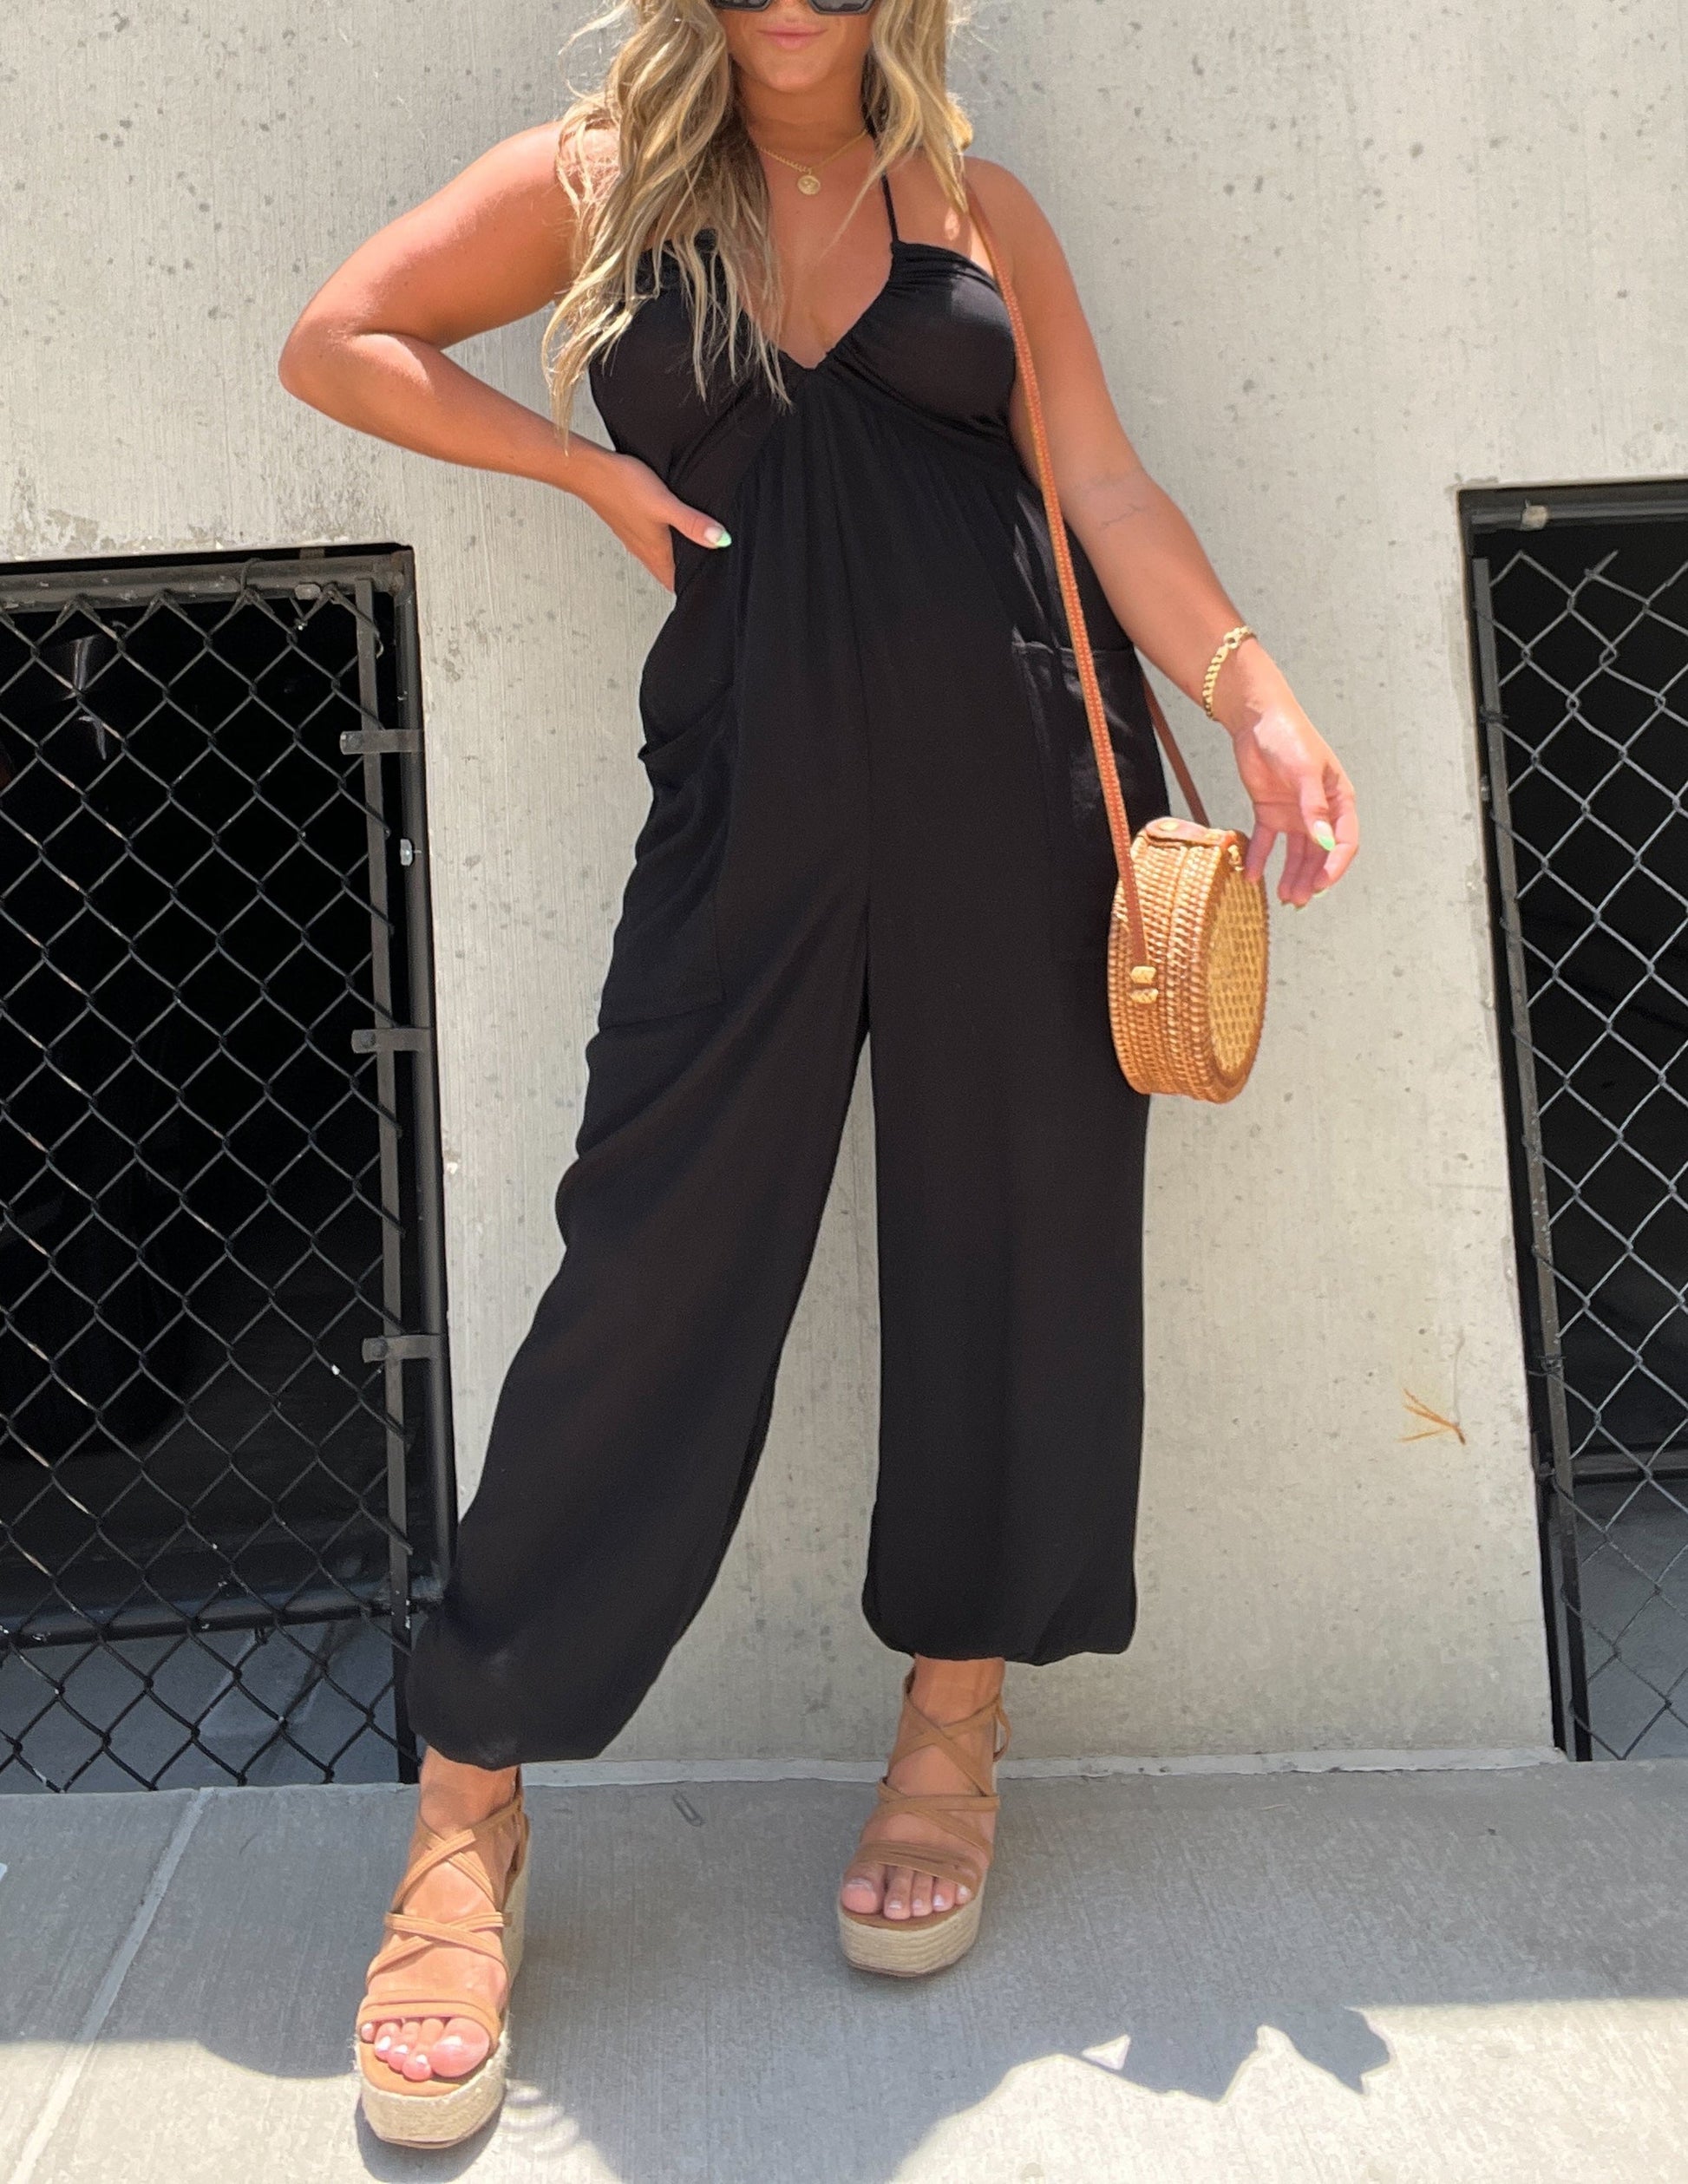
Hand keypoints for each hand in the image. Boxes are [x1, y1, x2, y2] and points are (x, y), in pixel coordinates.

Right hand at [575, 448, 730, 590]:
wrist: (589, 471)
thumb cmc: (622, 486)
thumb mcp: (665, 504)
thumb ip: (692, 523)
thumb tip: (720, 539)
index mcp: (656, 552)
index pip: (677, 584)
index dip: (694, 587)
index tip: (712, 587)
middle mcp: (645, 550)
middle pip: (669, 574)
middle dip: (687, 576)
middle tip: (707, 573)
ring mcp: (635, 539)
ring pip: (660, 560)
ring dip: (675, 561)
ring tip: (693, 556)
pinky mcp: (629, 525)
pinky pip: (650, 544)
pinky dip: (664, 545)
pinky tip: (669, 533)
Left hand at [1219, 668, 1357, 907]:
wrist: (1257, 719)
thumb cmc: (1289, 736)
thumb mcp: (1305, 771)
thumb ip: (1314, 808)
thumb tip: (1323, 842)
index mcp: (1338, 800)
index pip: (1344, 840)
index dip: (1335, 865)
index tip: (1322, 884)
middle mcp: (1319, 811)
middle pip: (1319, 853)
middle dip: (1311, 878)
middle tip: (1300, 900)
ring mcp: (1294, 813)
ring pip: (1295, 853)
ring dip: (1291, 875)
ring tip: (1284, 897)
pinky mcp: (1270, 812)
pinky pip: (1266, 842)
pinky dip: (1259, 859)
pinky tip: (1252, 876)